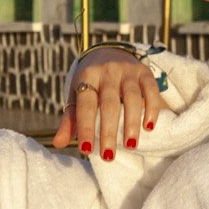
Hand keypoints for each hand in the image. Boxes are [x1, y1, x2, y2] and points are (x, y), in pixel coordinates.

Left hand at [53, 46, 161, 160]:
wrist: (108, 52)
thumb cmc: (90, 81)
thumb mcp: (76, 95)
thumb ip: (70, 119)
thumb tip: (57, 143)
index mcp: (87, 76)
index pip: (86, 105)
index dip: (85, 127)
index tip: (86, 150)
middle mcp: (107, 71)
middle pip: (109, 104)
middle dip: (109, 131)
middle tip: (108, 156)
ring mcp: (127, 71)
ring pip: (132, 98)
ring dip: (132, 123)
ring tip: (130, 146)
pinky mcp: (144, 72)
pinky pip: (151, 90)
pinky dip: (152, 109)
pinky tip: (149, 127)